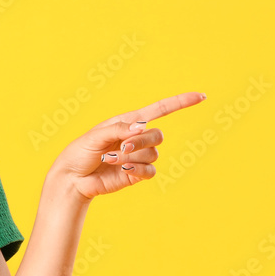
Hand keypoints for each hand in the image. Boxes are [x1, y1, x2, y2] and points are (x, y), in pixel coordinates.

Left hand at [51, 92, 206, 202]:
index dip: (180, 102)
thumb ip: (118, 130)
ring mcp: (138, 157)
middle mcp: (136, 138)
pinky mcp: (136, 174)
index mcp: (128, 122)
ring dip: (132, 157)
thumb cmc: (80, 152)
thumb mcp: (96, 136)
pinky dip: (137, 169)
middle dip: (141, 141)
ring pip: (153, 154)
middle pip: (157, 135)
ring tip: (110, 160)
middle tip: (121, 147)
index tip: (201, 97)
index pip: (160, 110)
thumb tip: (141, 128)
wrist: (72, 178)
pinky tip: (123, 169)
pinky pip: (150, 170)